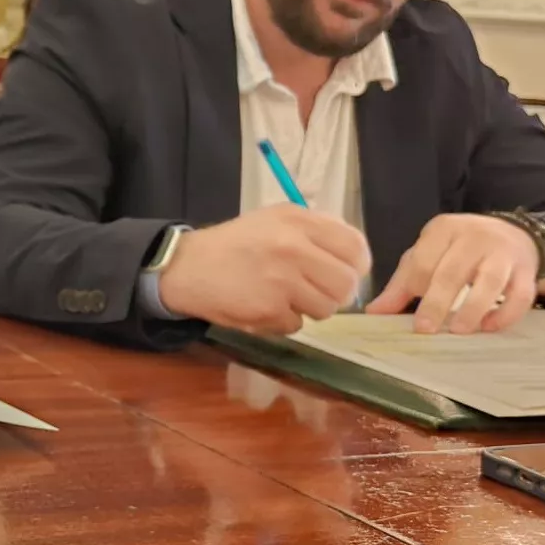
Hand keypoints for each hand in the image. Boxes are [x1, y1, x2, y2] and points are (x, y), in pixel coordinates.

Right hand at [157, 206, 371, 334]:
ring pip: (326, 309)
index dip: (356, 266)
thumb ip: (315, 230)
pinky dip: (284, 321)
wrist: (188, 267)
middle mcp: (294, 248)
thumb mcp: (274, 220)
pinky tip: (265, 306)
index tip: (345, 273)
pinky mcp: (268, 310)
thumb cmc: (236, 244)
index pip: (355, 247)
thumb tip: (355, 255)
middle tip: (314, 291)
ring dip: (310, 309)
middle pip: (346, 284)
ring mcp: (282, 281)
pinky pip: (297, 325)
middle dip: (334, 293)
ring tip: (286, 297)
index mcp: (298, 221)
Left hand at [364, 214, 538, 333]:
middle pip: (453, 271)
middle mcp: (474, 237)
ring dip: (474, 307)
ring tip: (459, 331)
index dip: (413, 288)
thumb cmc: (460, 249)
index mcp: (444, 230)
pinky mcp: (526, 271)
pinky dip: (506, 313)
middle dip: (437, 302)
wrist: (513, 234)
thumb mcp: (429, 255)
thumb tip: (374, 313)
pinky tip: (490, 327)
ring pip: (490, 280)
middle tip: (425, 329)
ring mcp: (503, 253)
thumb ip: (403, 283)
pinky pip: (521, 294)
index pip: (424, 260)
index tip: (406, 317)